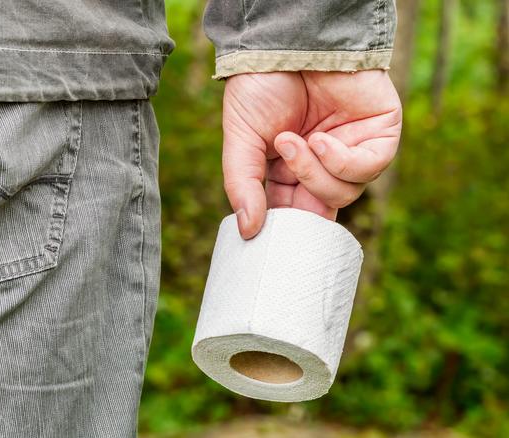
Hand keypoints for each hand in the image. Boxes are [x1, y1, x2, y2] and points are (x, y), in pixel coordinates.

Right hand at [221, 70, 401, 238]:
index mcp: (291, 169)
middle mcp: (324, 163)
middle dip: (300, 199)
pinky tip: (321, 139)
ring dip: (314, 173)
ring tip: (294, 141)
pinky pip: (370, 168)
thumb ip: (243, 185)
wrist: (285, 40)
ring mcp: (352, 149)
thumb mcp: (241, 140)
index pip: (294, 212)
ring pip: (344, 194)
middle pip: (321, 209)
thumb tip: (248, 231)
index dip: (285, 225)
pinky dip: (342, 160)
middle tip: (281, 170)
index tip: (266, 231)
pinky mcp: (379, 133)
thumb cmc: (260, 86)